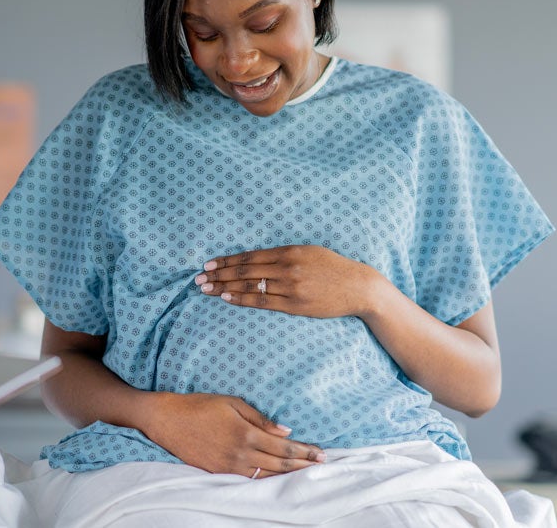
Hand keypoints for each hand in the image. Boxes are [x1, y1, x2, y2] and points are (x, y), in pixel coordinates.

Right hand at [145, 392, 325, 477]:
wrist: (167, 419)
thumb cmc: (200, 405)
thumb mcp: (232, 403)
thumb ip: (260, 418)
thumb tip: (285, 431)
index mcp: (246, 433)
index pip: (283, 448)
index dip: (304, 452)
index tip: (321, 453)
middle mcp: (240, 453)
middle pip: (279, 464)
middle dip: (303, 465)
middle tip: (323, 465)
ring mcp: (229, 467)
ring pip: (266, 475)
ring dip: (288, 475)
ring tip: (305, 473)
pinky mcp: (218, 472)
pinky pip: (248, 479)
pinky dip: (266, 479)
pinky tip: (277, 478)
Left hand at [194, 245, 380, 318]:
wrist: (358, 287)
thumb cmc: (332, 267)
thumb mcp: (308, 251)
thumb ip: (283, 254)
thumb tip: (256, 258)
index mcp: (289, 251)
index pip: (249, 256)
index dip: (226, 261)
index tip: (208, 264)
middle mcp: (287, 267)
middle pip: (244, 271)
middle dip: (219, 275)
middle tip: (198, 279)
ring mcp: (290, 287)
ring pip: (249, 287)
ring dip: (224, 288)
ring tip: (206, 290)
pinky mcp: (295, 305)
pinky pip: (262, 302)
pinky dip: (242, 300)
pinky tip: (227, 298)